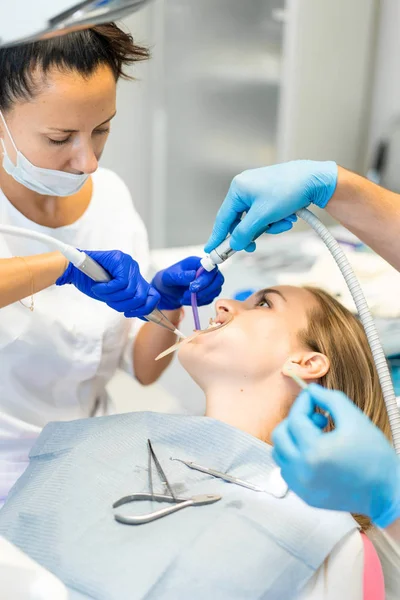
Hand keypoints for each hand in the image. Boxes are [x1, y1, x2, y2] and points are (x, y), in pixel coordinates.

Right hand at [56, 250, 159, 317]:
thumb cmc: (91, 283)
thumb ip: (129, 303)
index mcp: (134, 277)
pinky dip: (107, 290)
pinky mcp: (119, 259)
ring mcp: (128, 262)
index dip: (146, 309)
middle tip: (109, 302)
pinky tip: (98, 287)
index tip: (131, 314)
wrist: (72, 271)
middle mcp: (134, 268)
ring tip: (101, 292)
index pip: (152, 295)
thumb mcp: (113, 297)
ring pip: (130, 292)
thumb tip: (146, 316)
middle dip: (124, 305)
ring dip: (112, 297)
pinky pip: (121, 283)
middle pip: (142, 297)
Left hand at [151, 256, 223, 309]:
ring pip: (215, 290)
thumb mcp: (169, 276)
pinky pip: (210, 299)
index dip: (205, 278)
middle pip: (218, 279)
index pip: (211, 267)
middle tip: (190, 293)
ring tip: (184, 297)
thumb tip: (193, 275)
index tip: (192, 287)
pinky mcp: (208, 292)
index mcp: (198, 263)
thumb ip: (180, 276)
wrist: (167, 290)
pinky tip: (187, 300)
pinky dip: (199, 302)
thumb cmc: (168, 279)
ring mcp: (209, 282)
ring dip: (201, 297)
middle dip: (205, 290)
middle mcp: (206, 271)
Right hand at [205, 160, 337, 252]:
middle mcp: (245, 188)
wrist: (315, 179)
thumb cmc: (289, 190)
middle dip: (253, 233)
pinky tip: (288, 215)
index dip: (217, 237)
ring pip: (256, 220)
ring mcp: (258, 190)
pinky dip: (276, 219)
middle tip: (254, 246)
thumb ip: (244, 232)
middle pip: (240, 221)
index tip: (211, 250)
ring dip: (269, 226)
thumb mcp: (263, 216)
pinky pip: (267, 214)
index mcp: (238, 189)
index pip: (223, 218)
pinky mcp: (271, 194)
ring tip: (283, 221)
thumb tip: (234, 244)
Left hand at [272, 383, 399, 527]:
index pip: (295, 418)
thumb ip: (330, 398)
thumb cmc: (375, 458)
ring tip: (317, 438)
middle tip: (317, 420)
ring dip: (293, 439)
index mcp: (315, 452)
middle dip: (296, 421)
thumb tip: (311, 390)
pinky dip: (295, 457)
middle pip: (280, 435)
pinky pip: (287, 470)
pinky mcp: (305, 496)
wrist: (388, 492)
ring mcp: (302, 487)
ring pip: (279, 453)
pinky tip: (316, 454)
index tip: (313, 397)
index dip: (303, 403)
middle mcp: (303, 472)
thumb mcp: (355, 419)